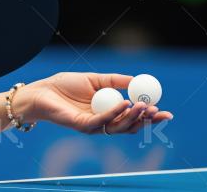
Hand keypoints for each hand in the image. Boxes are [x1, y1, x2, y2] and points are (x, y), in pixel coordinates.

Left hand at [20, 72, 173, 133]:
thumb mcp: (95, 79)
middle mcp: (102, 122)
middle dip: (147, 121)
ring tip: (144, 107)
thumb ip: (114, 81)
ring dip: (133, 117)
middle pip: (130, 126)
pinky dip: (115, 113)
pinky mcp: (82, 126)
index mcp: (107, 112)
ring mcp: (93, 126)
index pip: (132, 117)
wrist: (41, 90)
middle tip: (160, 112)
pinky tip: (125, 104)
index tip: (165, 110)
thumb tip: (136, 80)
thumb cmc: (64, 85)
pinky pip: (102, 121)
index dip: (149, 116)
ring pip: (118, 126)